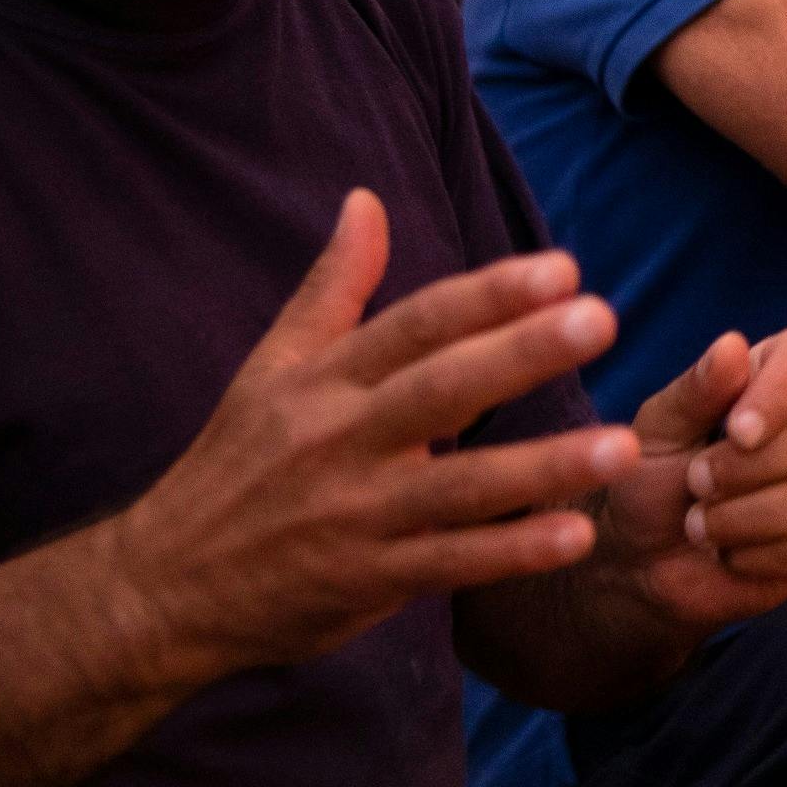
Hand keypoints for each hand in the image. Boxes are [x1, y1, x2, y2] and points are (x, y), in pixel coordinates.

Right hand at [107, 191, 638, 681]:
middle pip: (441, 388)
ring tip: (624, 446)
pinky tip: (576, 535)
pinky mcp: (365, 581)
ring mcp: (354, 514)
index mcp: (323, 381)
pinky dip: (511, 553)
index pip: (415, 325)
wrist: (163, 588)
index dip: (488, 295)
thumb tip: (365, 198)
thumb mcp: (270, 369)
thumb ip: (332, 287)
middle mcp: (339, 440)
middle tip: (604, 318)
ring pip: (459, 485)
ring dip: (543, 465)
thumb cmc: (234, 467)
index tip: (564, 268)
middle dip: (522, 352)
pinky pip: (450, 564)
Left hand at [585, 326, 786, 634]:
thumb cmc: (652, 477)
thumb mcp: (659, 430)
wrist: (645, 556)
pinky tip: (729, 551)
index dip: (780, 393)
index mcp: (779, 373)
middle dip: (750, 467)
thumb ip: (697, 390)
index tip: (735, 432)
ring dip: (744, 517)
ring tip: (700, 523)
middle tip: (696, 482)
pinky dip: (756, 554)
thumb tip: (733, 346)